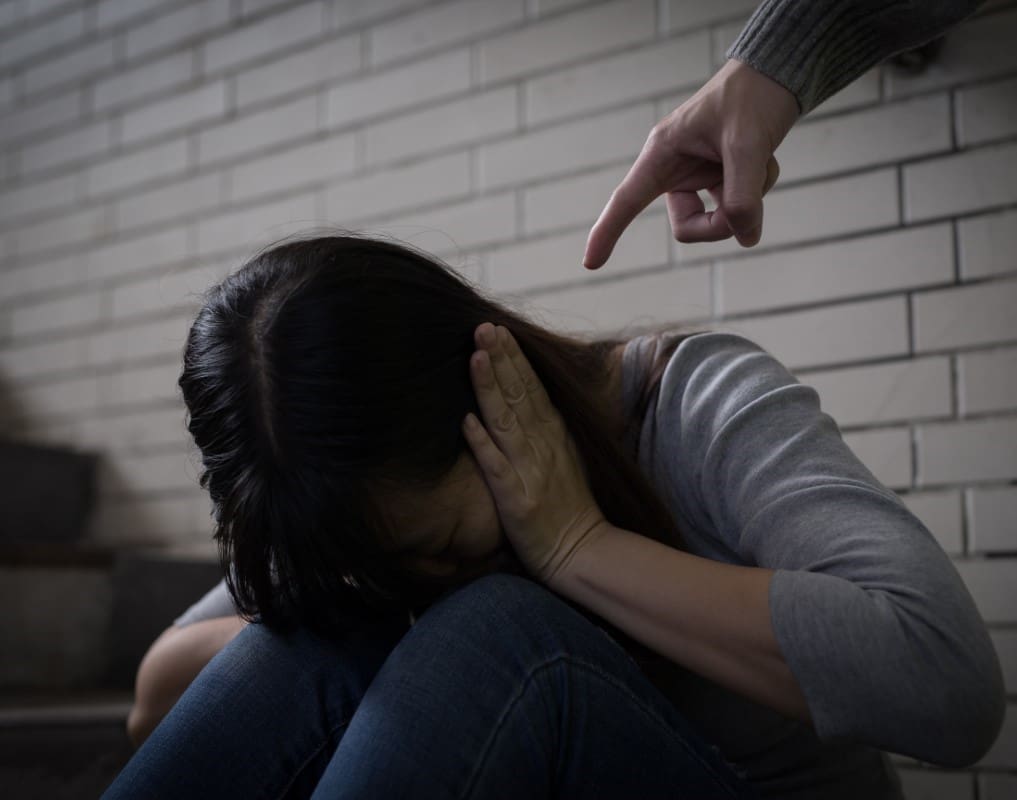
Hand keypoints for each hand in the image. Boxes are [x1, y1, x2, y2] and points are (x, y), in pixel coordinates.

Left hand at [462, 322, 610, 584]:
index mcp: (554, 434)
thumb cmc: (571, 506)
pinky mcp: (516, 500)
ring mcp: (529, 471)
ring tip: (475, 356)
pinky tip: (467, 421)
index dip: (513, 358)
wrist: (584, 553)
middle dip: (500, 359)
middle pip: (518, 395)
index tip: (496, 329)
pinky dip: (482, 444)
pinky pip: (496, 468)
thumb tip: (530, 396)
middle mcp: (543, 446)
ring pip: (506, 421)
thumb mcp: (568, 456)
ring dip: (490, 388)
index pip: (531, 387)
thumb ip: (548, 427)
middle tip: (482, 327)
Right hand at [583, 58, 799, 268]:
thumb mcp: (749, 145)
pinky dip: (760, 187)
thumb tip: (746, 237)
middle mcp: (675, 168)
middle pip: (688, 225)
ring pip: (718, 219)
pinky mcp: (719, 177)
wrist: (776, 73)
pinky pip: (738, 205)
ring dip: (749, 198)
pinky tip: (765, 158)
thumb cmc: (753, 97)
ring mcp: (698, 175)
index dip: (608, 232)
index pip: (628, 199)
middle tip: (753, 200)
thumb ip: (744, 196)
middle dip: (723, 220)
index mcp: (663, 152)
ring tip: (762, 161)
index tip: (590, 264)